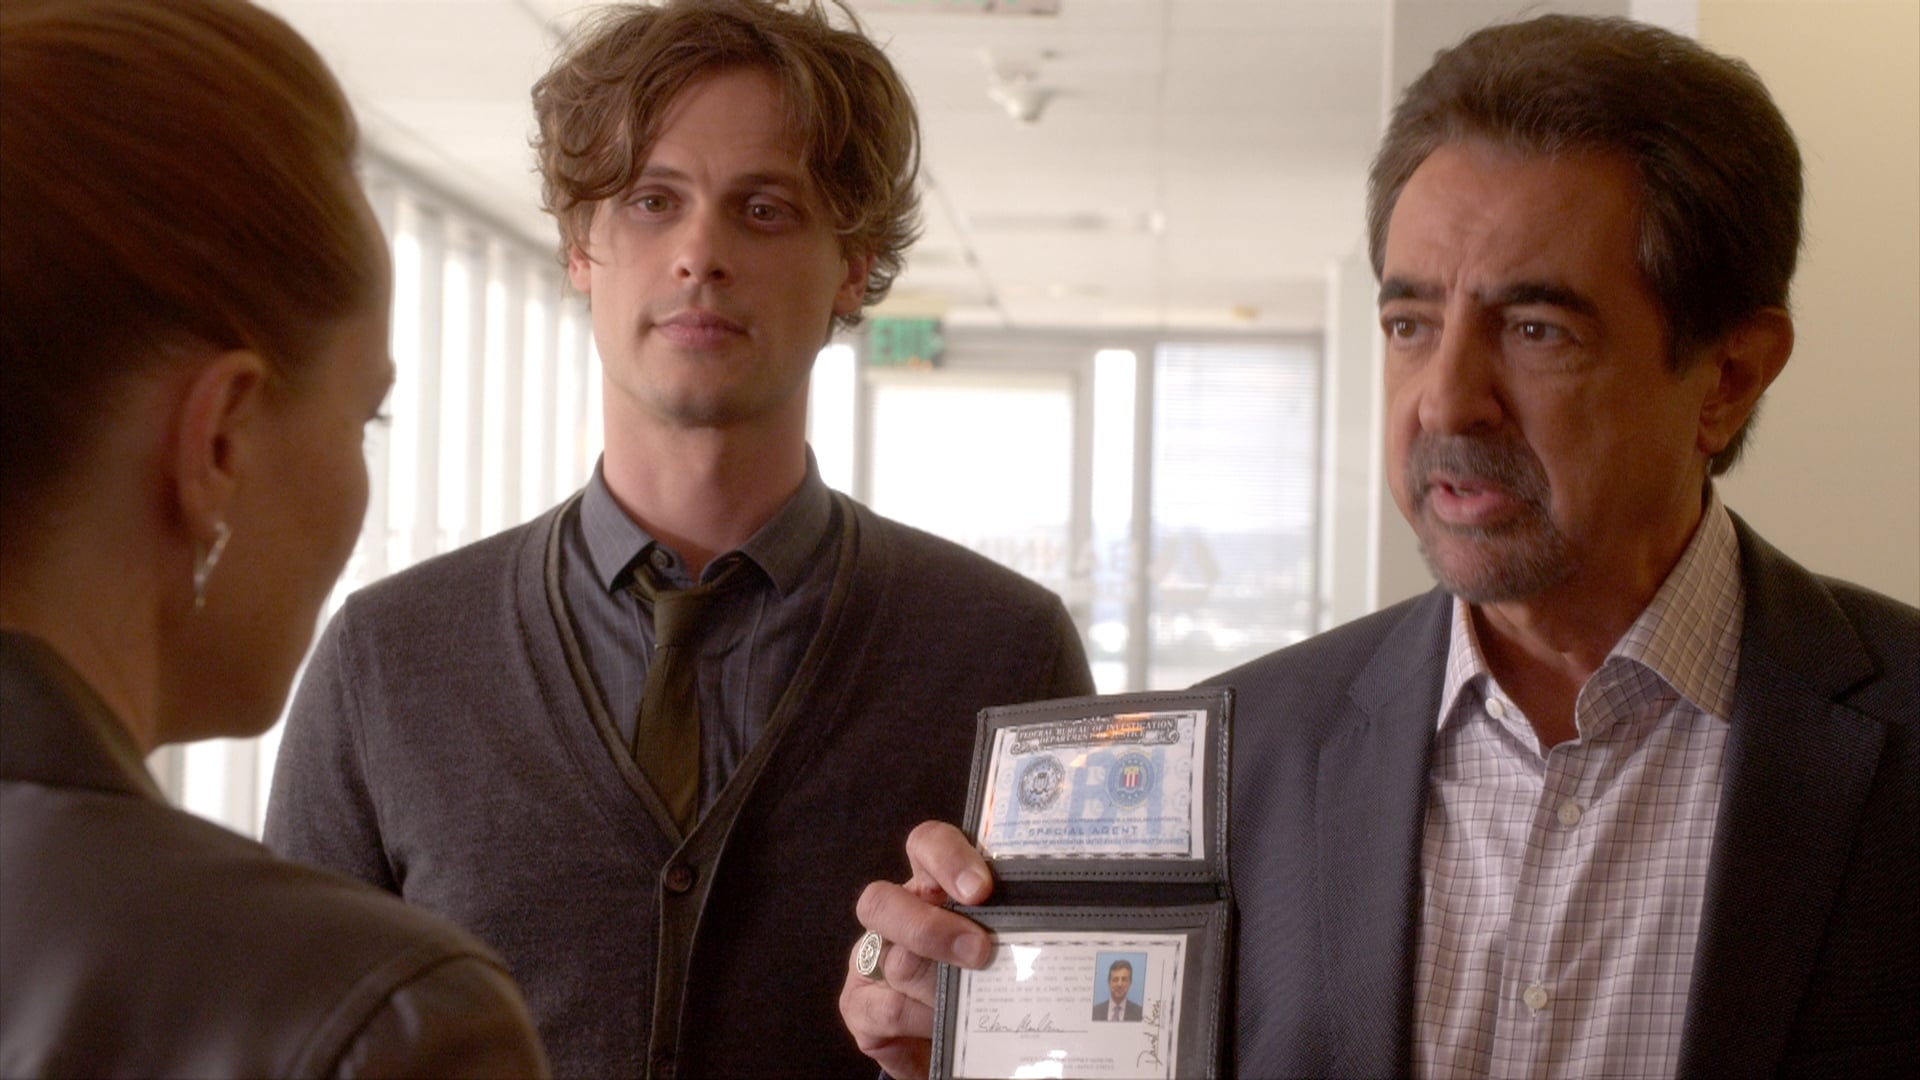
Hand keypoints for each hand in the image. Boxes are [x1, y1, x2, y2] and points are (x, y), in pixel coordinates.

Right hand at [839, 821, 996, 1079]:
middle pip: (883, 901)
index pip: (926, 845)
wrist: (958, 1044)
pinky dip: (922, 1019)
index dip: (947, 858)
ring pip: (896, 963)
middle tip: (980, 952)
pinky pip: (886, 1009)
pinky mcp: (860, 1009)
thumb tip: (1059, 919)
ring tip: (976, 1004)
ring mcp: (870, 962)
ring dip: (941, 987)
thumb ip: (1013, 922)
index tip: (981, 889)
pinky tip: (945, 1028)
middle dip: (932, 929)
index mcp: (930, 885)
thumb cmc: (987, 981)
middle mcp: (894, 917)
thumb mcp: (1002, 942)